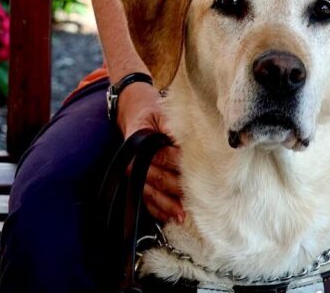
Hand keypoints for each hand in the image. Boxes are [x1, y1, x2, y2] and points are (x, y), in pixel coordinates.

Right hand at [116, 81, 183, 224]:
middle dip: (175, 189)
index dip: (176, 162)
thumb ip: (172, 125)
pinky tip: (169, 218)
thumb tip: (185, 138)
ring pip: (151, 193)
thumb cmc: (152, 113)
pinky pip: (146, 200)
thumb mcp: (162, 113)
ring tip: (182, 215)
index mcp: (140, 142)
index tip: (195, 170)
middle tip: (193, 199)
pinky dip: (157, 210)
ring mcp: (135, 174)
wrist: (135, 113)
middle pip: (157, 178)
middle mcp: (135, 161)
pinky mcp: (138, 182)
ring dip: (166, 205)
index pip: (160, 155)